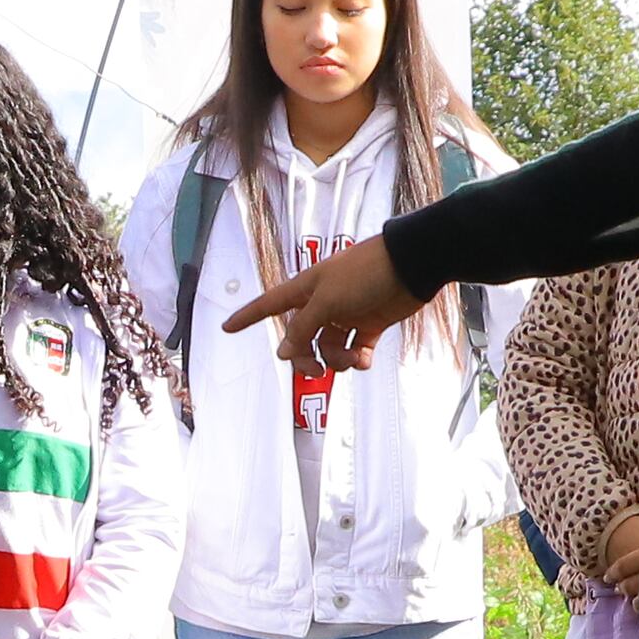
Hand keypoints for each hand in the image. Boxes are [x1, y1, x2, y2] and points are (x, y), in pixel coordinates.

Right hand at [225, 233, 421, 374]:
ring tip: (354, 360)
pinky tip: (365, 360)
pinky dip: (358, 359)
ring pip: (329, 348)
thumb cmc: (365, 274)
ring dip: (338, 361)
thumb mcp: (327, 301)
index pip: (269, 305)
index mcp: (306, 289)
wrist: (411, 266)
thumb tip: (284, 351)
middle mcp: (323, 302)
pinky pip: (355, 349)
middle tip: (316, 372)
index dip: (247, 317)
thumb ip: (303, 327)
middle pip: (300, 338)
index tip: (227, 327)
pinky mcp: (370, 323)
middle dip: (305, 358)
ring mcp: (347, 313)